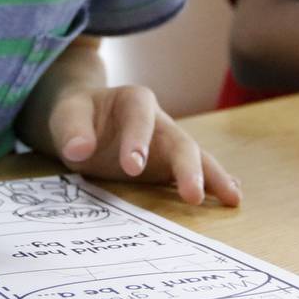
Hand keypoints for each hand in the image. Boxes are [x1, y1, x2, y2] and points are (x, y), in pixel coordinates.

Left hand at [42, 84, 241, 206]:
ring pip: (195, 157)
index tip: (133, 166)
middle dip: (188, 168)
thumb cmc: (76, 115)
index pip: (140, 118)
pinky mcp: (168, 163)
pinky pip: (195, 171)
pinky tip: (231, 196)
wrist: (83, 121)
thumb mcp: (66, 116)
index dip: (138, 140)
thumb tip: (79, 150)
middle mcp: (159, 120)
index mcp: (134, 100)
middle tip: (194, 195)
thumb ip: (72, 130)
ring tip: (232, 197)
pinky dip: (214, 182)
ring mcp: (167, 142)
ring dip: (213, 177)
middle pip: (179, 141)